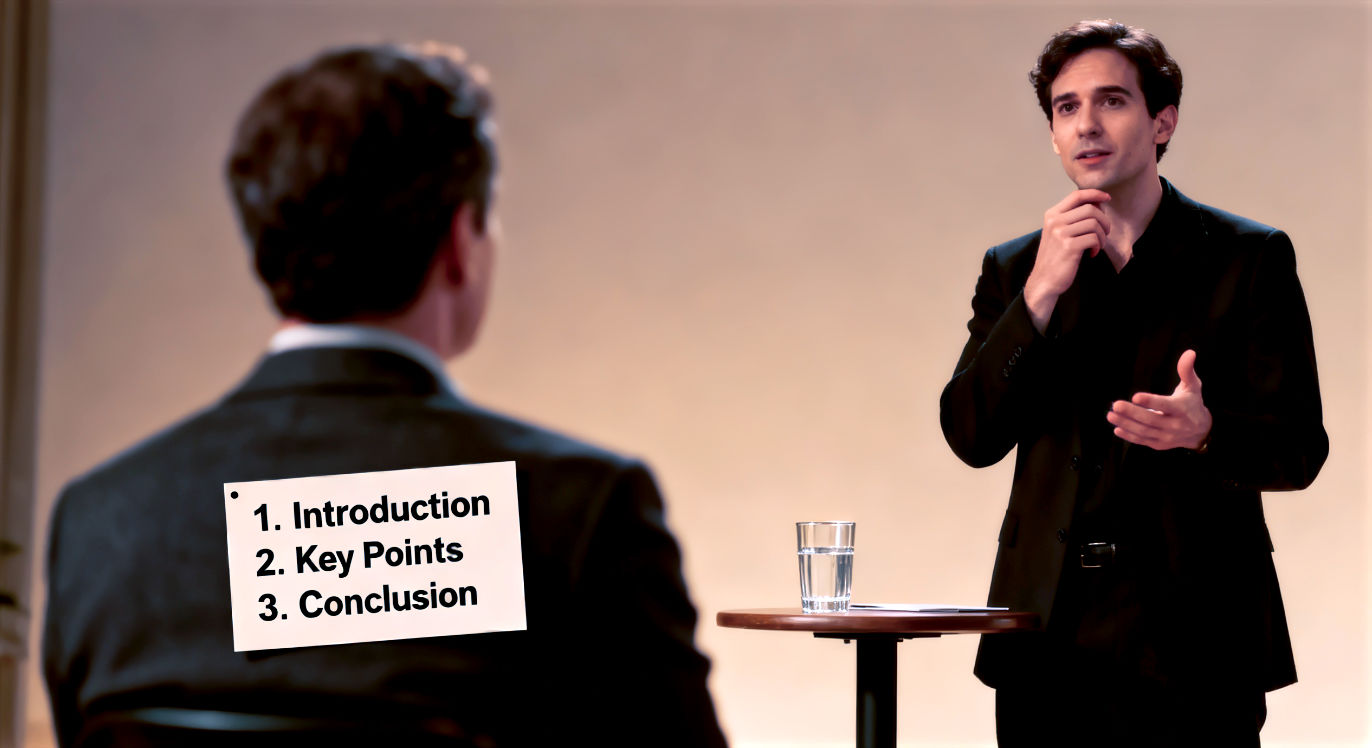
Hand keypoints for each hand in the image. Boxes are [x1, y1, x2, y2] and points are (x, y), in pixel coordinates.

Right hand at [1024, 190, 1110, 332]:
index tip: (1107, 198)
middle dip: (1104, 220)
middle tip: (1105, 233)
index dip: (1095, 194)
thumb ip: (1073, 217)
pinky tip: (1092, 254)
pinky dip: (1098, 246)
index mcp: (1052, 215)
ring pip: (1094, 223)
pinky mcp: (1069, 246)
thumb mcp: (1059, 232)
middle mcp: (1055, 221)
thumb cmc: (1055, 256)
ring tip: (1098, 245)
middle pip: (1090, 209)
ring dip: (1103, 235)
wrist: (1044, 280)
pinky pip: (1094, 238)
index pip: (1077, 195)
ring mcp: (1060, 233)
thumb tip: (1098, 203)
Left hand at [1107, 349, 1212, 450]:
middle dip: (1132, 413)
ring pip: (1144, 432)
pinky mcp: (1159, 444)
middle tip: (1116, 405)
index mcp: (1182, 409)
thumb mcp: (1192, 387)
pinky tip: (1117, 428)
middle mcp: (1175, 425)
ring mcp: (1166, 436)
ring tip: (1111, 415)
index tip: (1135, 396)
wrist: (1200, 431)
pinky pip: (1142, 441)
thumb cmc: (1192, 403)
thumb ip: (1186, 371)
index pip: (1165, 405)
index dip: (1151, 401)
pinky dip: (1129, 436)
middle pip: (1151, 419)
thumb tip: (1189, 353)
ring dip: (1126, 424)